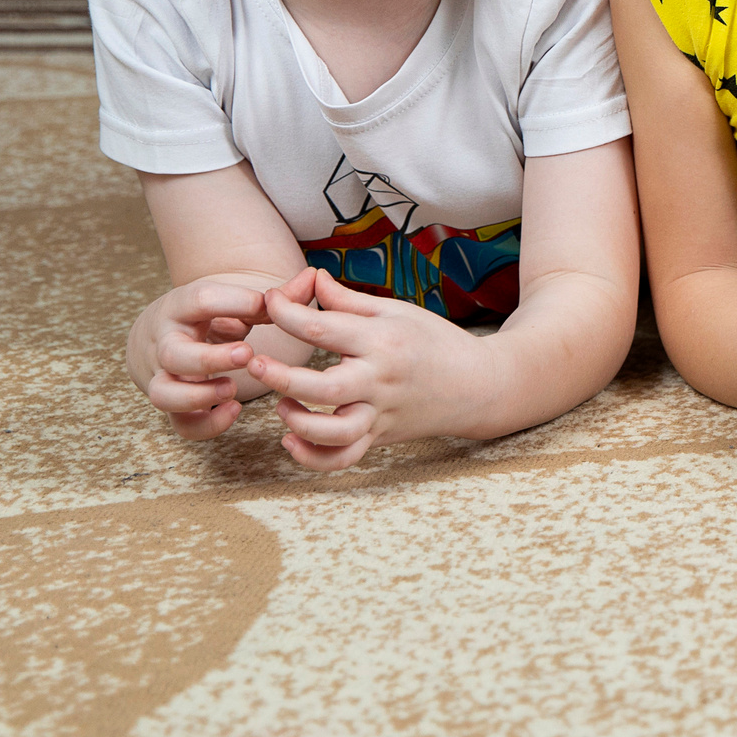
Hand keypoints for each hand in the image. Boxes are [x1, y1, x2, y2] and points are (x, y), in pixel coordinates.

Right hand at [129, 278, 273, 439]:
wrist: (160, 334)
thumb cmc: (209, 314)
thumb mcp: (233, 298)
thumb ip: (278, 294)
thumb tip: (314, 277)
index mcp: (182, 307)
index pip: (200, 300)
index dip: (234, 302)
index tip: (264, 306)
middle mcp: (164, 343)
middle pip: (173, 354)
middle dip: (210, 358)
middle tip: (247, 355)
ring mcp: (163, 377)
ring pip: (163, 394)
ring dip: (198, 396)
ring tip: (232, 389)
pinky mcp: (173, 405)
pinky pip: (181, 424)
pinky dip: (207, 424)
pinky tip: (235, 410)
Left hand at [244, 269, 494, 470]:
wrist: (480, 385)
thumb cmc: (435, 341)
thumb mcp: (396, 312)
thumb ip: (347, 302)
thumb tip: (310, 279)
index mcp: (382, 341)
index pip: (324, 327)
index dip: (286, 312)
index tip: (267, 302)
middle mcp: (381, 380)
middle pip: (324, 388)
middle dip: (283, 377)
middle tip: (256, 363)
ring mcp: (381, 413)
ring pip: (334, 433)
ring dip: (299, 423)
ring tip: (282, 405)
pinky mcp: (380, 437)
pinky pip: (344, 458)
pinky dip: (313, 458)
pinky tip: (292, 441)